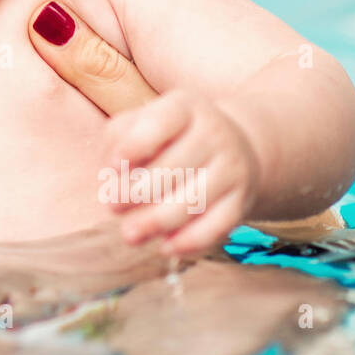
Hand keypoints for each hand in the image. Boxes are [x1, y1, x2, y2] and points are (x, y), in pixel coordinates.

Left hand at [103, 89, 260, 255]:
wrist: (231, 145)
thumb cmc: (169, 135)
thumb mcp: (142, 122)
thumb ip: (118, 139)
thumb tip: (111, 173)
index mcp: (184, 107)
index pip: (160, 122)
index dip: (134, 146)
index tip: (112, 167)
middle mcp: (214, 132)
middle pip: (173, 168)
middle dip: (137, 192)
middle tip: (111, 206)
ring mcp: (232, 166)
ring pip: (194, 200)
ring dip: (157, 221)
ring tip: (129, 234)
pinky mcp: (242, 199)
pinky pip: (219, 225)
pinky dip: (191, 240)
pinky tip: (166, 247)